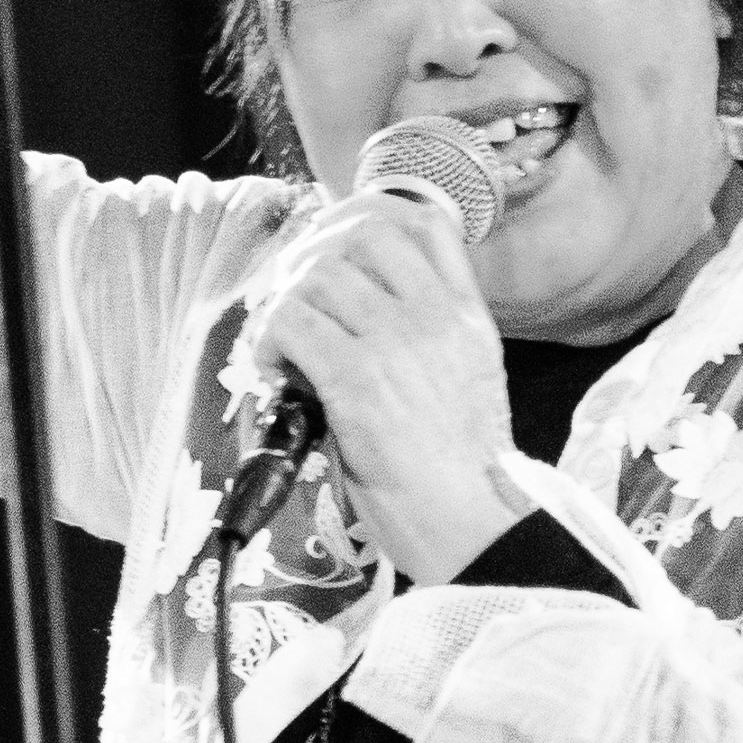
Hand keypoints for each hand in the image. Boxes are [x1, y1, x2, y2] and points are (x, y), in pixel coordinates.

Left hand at [252, 193, 530, 582]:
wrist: (472, 526)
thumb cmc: (459, 472)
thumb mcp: (468, 379)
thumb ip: (428, 336)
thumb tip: (350, 309)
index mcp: (466, 316)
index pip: (423, 222)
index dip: (363, 217)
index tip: (328, 246)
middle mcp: (436, 317)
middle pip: (359, 237)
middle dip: (311, 256)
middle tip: (289, 296)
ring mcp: (398, 344)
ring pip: (317, 278)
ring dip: (285, 305)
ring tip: (281, 348)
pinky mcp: (358, 382)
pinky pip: (293, 324)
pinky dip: (270, 341)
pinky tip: (276, 372)